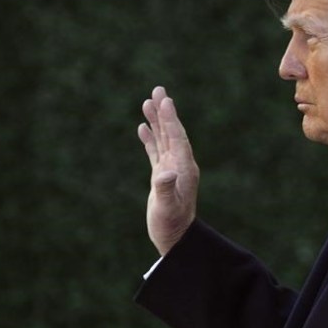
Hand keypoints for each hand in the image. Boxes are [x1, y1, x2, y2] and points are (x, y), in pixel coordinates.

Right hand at [137, 86, 199, 254]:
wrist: (175, 238)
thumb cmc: (171, 224)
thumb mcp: (166, 207)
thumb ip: (165, 189)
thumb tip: (164, 173)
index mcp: (183, 168)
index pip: (177, 137)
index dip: (171, 118)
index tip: (165, 99)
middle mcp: (180, 165)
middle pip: (172, 132)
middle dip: (165, 111)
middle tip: (158, 89)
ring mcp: (171, 169)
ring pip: (163, 139)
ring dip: (157, 121)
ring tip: (148, 101)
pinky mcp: (162, 176)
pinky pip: (156, 151)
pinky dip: (150, 138)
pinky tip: (143, 127)